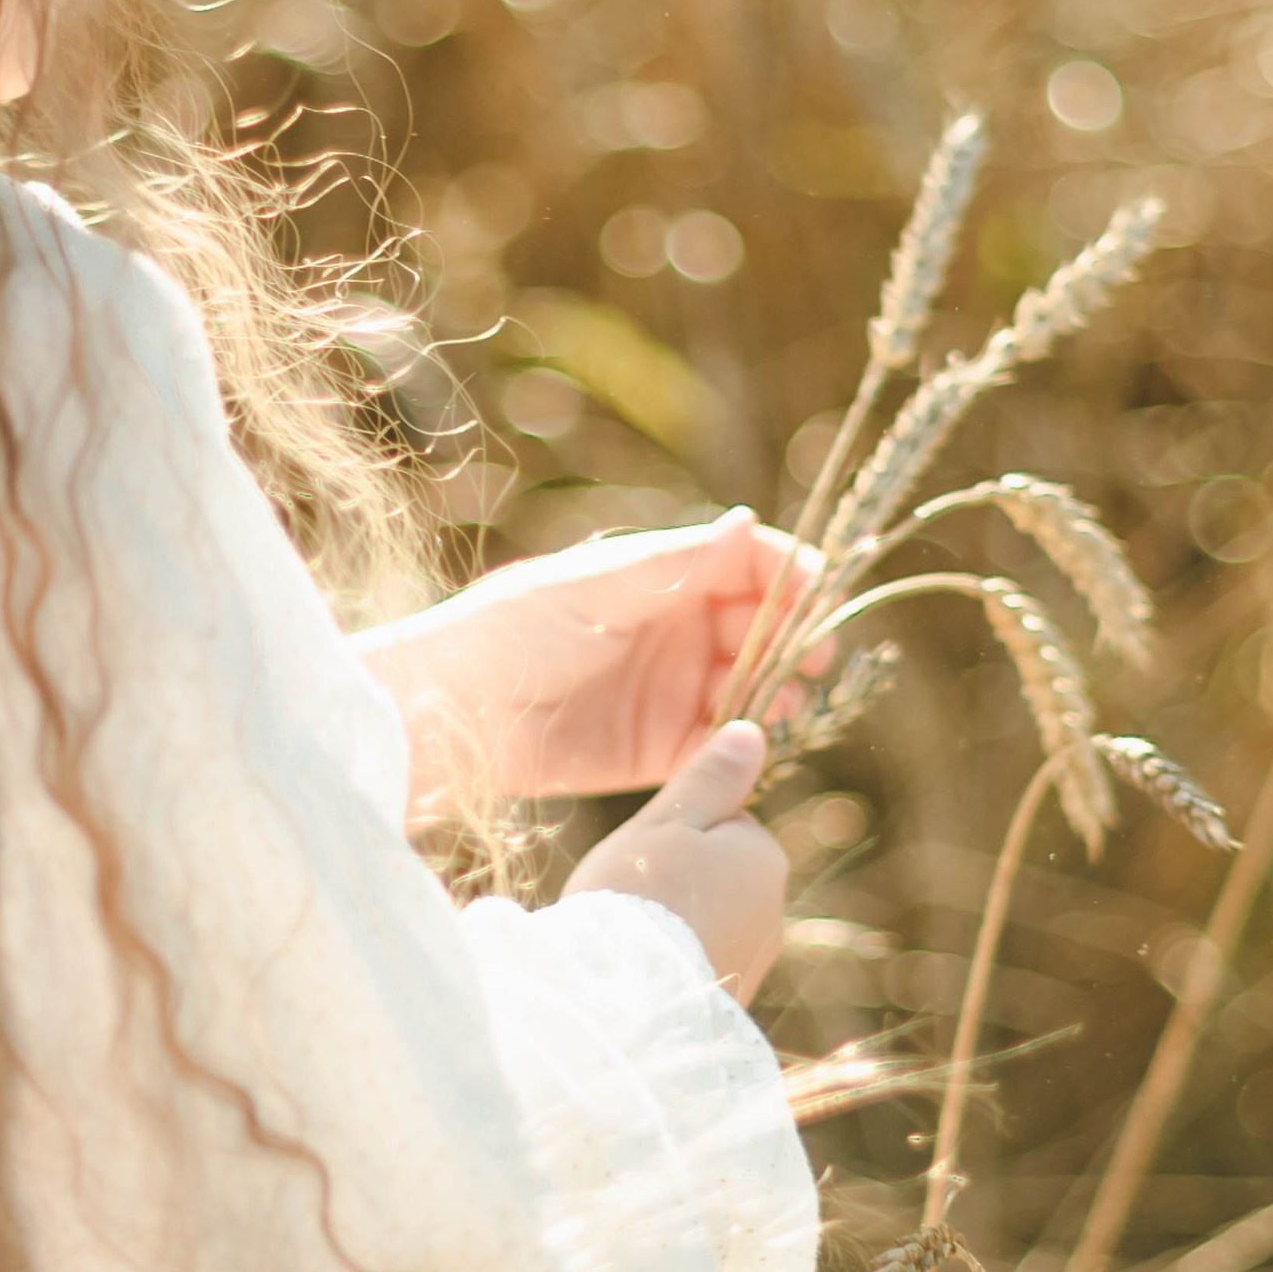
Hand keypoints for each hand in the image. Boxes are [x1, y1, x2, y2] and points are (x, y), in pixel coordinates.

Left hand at [356, 511, 814, 816]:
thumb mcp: (597, 589)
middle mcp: (673, 629)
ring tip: (780, 699)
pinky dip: (742, 743)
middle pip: (758, 626)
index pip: (744, 564)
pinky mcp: (656, 750)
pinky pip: (717, 746)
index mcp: (661, 577)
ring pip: (749, 686)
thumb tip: (747, 522)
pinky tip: (750, 739)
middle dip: (794, 636)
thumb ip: (675, 566)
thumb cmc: (513, 630)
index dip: (786, 572)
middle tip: (814, 653)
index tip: (818, 588)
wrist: (454, 712)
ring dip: (775, 690)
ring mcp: (669, 690)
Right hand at [560, 723, 786, 1003]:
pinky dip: (675, 962)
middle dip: (678, 879)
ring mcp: (756, 961)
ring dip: (676, 923)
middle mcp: (774, 909)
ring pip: (708, 920)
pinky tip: (641, 972)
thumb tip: (753, 733)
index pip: (722, 822)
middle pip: (717, 872)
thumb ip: (709, 778)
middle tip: (631, 894)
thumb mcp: (665, 822)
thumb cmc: (637, 897)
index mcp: (763, 854)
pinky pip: (701, 963)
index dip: (674, 831)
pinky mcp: (734, 1002)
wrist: (625, 1004)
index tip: (641, 854)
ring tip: (632, 937)